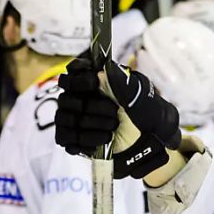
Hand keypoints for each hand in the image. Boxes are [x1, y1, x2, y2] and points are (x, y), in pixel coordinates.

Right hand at [54, 58, 180, 178]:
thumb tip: (101, 72)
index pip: (71, 73)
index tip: (94, 83)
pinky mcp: (73, 138)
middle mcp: (79, 97)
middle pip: (66, 98)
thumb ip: (119, 80)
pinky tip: (104, 139)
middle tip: (113, 111)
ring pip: (64, 118)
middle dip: (91, 106)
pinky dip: (84, 140)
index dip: (79, 78)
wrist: (149, 137)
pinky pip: (65, 138)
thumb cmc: (142, 110)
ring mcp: (74, 118)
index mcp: (93, 80)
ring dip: (90, 124)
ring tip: (113, 127)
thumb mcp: (137, 92)